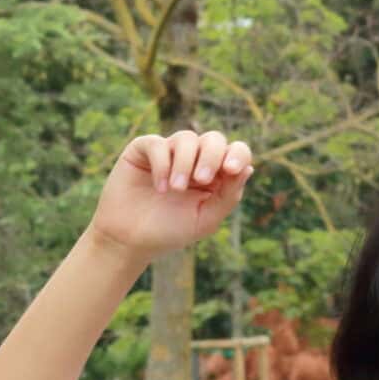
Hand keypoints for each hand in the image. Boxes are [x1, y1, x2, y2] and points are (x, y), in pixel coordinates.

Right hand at [88, 129, 253, 264]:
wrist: (129, 241)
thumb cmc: (168, 232)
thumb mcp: (205, 219)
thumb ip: (228, 196)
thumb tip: (248, 169)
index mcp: (215, 175)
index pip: (235, 152)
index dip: (238, 154)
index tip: (231, 169)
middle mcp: (194, 159)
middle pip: (213, 139)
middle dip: (211, 156)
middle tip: (201, 180)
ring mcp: (168, 152)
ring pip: (186, 138)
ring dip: (184, 163)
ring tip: (175, 190)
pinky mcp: (144, 150)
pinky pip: (158, 143)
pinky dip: (162, 164)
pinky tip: (160, 188)